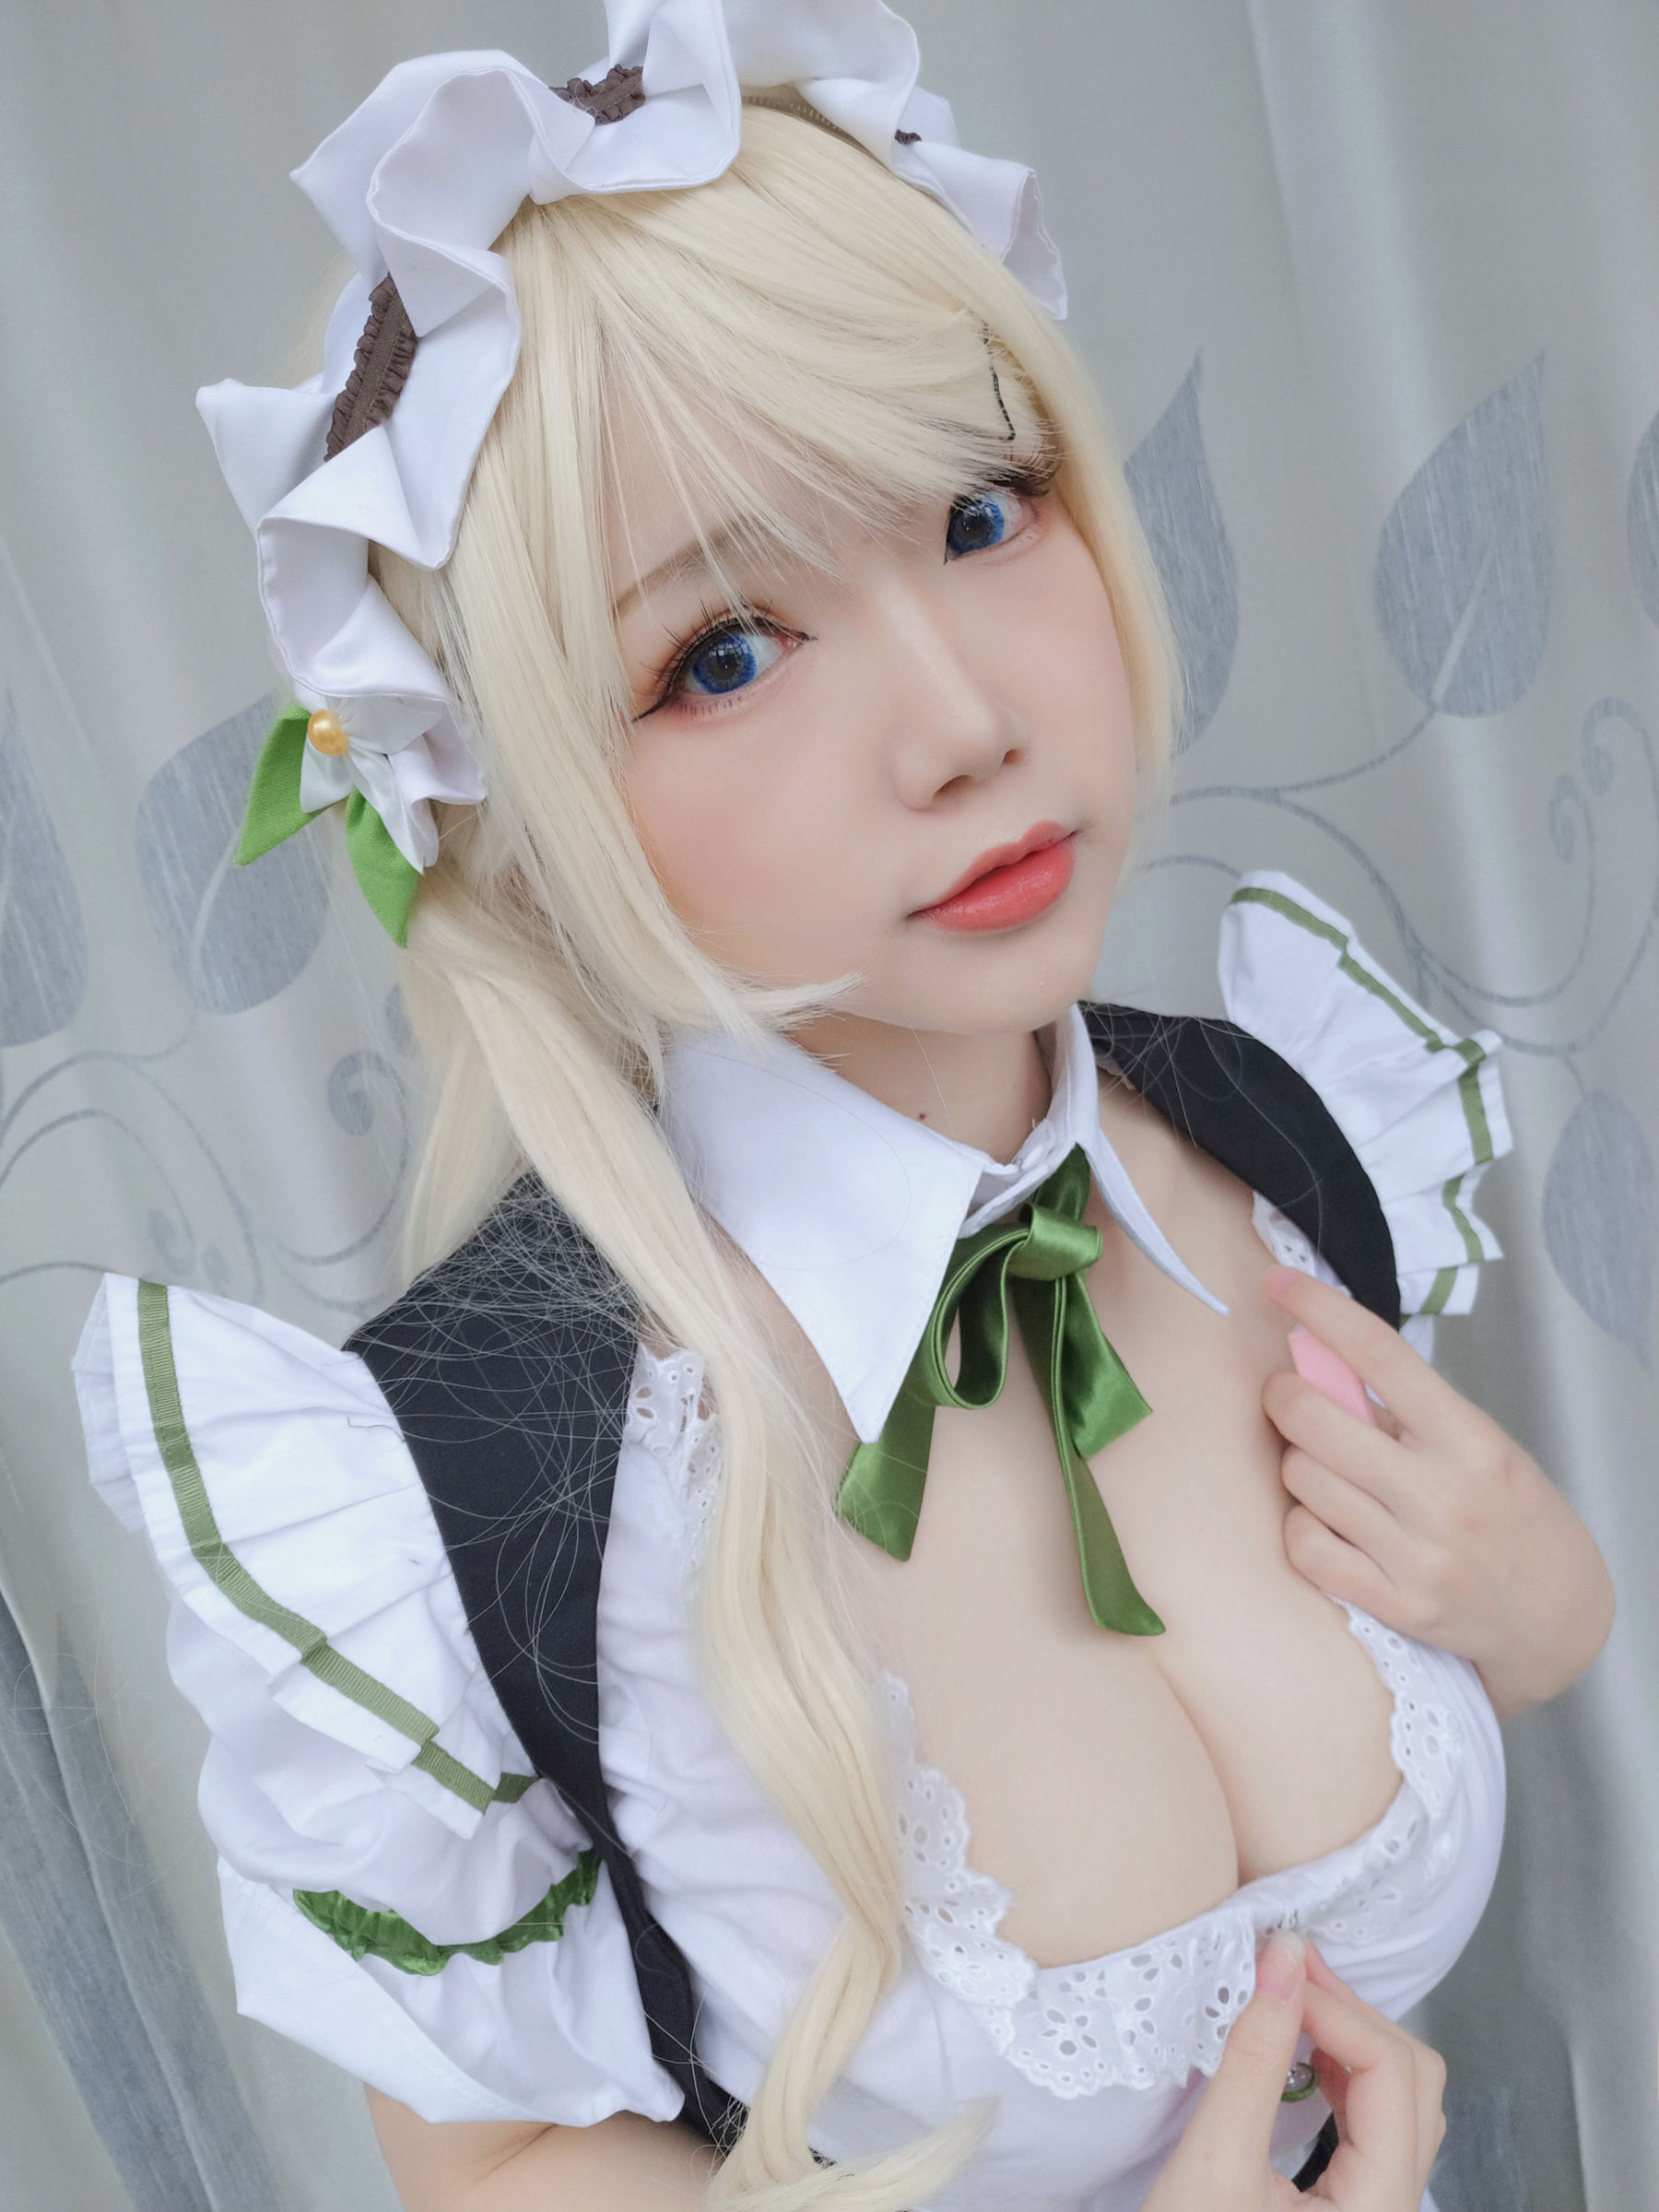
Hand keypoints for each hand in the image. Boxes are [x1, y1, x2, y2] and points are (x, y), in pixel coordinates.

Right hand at [1142, 1932, 1444, 2209]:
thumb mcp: (1214, 2165)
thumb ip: (1253, 2060)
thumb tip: (1282, 1958)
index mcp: (1381, 2210)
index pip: (1393, 2075)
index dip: (1337, 2008)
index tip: (1272, 1968)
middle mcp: (1398, 2211)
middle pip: (1415, 2081)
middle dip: (1351, 2013)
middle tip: (1283, 1969)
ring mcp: (1380, 2211)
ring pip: (1401, 2099)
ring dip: (1350, 2037)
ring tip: (1289, 1999)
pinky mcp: (1353, 2208)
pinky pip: (1374, 2121)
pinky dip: (1342, 2070)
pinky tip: (1299, 2050)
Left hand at [1262, 1267, 1613, 1718]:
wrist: (1555, 1613)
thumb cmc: (1509, 1511)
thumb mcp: (1479, 1443)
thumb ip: (1405, 1409)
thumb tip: (1317, 1362)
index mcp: (1468, 1438)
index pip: (1380, 1353)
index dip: (1321, 1310)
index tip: (1280, 1283)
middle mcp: (1442, 1494)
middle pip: (1313, 1419)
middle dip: (1284, 1396)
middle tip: (1291, 1396)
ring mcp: (1416, 1553)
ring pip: (1301, 1479)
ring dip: (1297, 1462)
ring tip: (1325, 1467)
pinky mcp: (1394, 1603)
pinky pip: (1305, 1547)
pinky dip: (1301, 1525)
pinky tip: (1323, 1520)